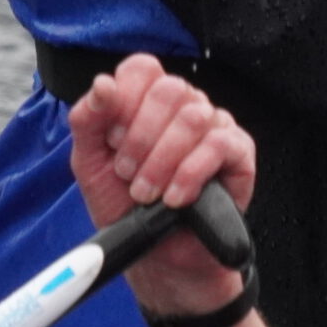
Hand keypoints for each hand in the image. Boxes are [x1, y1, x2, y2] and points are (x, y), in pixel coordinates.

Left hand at [67, 54, 254, 316]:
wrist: (157, 258)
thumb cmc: (125, 207)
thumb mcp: (90, 165)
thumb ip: (87, 121)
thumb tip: (103, 84)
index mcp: (148, 101)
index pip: (142, 68)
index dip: (124, 100)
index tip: (112, 139)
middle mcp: (184, 106)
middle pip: (168, 89)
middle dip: (140, 138)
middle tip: (128, 174)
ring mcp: (214, 125)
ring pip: (193, 116)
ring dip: (161, 162)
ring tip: (148, 194)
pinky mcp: (239, 151)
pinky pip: (220, 143)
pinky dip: (191, 174)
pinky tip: (176, 199)